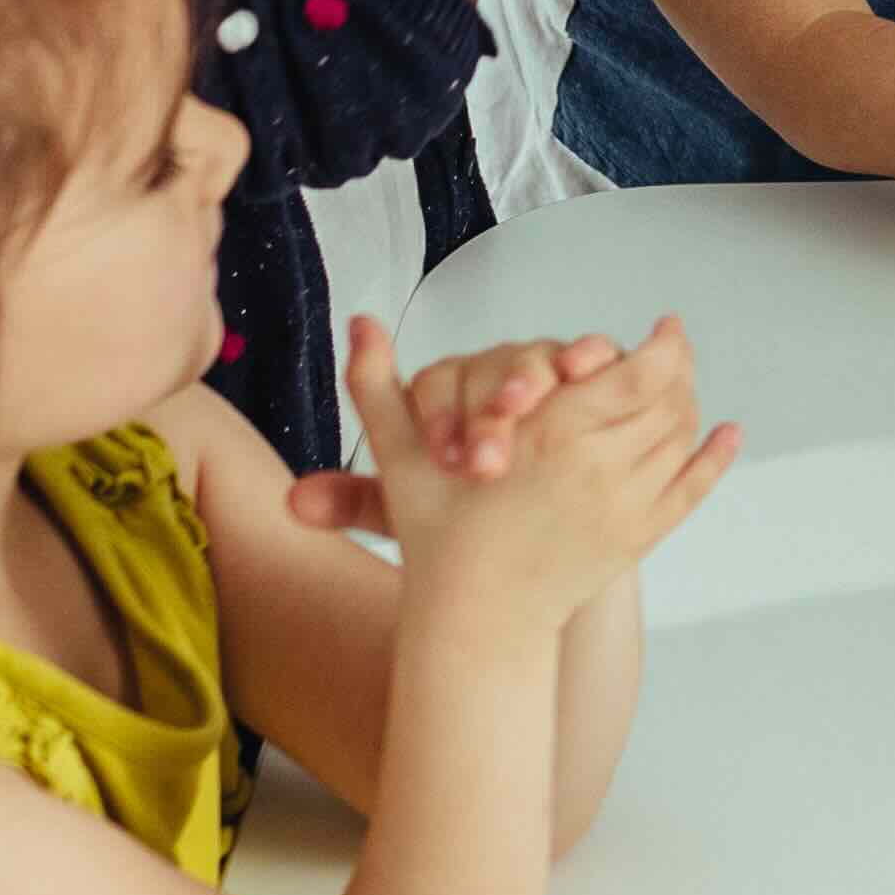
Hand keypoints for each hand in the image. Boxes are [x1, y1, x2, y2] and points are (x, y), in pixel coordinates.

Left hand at [283, 330, 619, 535]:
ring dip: (536, 373)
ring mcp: (552, 373)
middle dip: (486, 406)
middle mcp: (497, 372)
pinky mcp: (602, 382)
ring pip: (541, 352)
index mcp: (448, 394)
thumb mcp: (416, 518)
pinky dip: (592, 355)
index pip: (437, 383)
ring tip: (529, 408)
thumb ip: (356, 505)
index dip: (436, 414)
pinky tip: (585, 373)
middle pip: (490, 365)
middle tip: (485, 458)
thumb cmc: (476, 523)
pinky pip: (598, 353)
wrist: (548, 542)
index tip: (442, 457)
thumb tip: (292, 501)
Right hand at [347, 314, 736, 617]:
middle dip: (678, 368)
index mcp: (550, 434)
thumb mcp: (403, 458)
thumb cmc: (437, 536)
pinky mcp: (637, 539)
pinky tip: (727, 432)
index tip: (665, 327)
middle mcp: (598, 466)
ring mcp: (624, 506)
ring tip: (686, 381)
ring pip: (680, 438)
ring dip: (691, 404)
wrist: (474, 621)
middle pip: (666, 400)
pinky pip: (692, 489)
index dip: (660, 347)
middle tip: (677, 346)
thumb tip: (361, 321)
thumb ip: (378, 386)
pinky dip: (714, 458)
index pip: (633, 374)